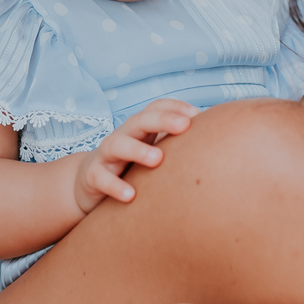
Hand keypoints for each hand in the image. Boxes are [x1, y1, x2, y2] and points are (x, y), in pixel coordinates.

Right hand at [72, 99, 195, 213]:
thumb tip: (216, 143)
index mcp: (138, 129)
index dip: (175, 107)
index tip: (197, 115)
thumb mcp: (149, 151)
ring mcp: (105, 156)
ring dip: (138, 150)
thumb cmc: (128, 166)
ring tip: (158, 159)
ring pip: (117, 145)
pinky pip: (101, 178)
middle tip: (184, 126)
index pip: (154, 109)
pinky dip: (115, 186)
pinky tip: (130, 195)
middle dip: (162, 120)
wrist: (87, 182)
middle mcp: (122, 136)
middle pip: (139, 121)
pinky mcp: (92, 177)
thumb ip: (175, 146)